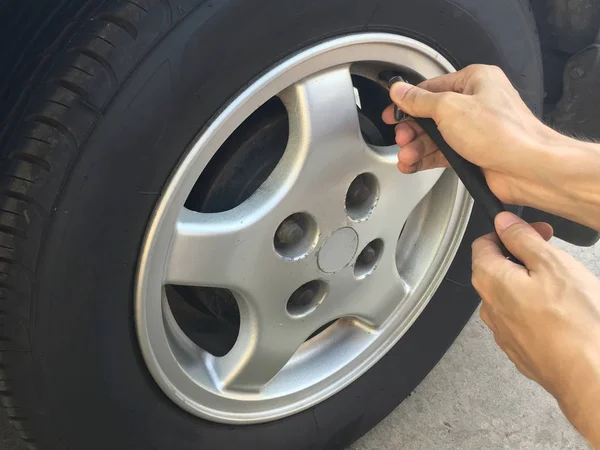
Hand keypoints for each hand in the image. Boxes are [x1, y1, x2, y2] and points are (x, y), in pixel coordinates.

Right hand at [381, 64, 559, 206]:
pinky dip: (426, 159)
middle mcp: (477, 102)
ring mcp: (476, 128)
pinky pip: (443, 153)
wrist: (527, 168)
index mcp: (476, 80)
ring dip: (417, 148)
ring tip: (406, 157)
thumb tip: (401, 91)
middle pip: (431, 114)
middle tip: (401, 138)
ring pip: (435, 136)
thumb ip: (420, 101)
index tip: (393, 112)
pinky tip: (413, 164)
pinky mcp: (474, 152)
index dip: (408, 101)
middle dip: (412, 129)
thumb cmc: (503, 134)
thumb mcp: (450, 109)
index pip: (431, 87)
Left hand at [473, 212, 599, 446]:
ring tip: (561, 285)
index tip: (534, 231)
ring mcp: (502, 331)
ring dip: (529, 283)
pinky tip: (560, 312)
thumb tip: (503, 222)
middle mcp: (489, 307)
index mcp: (490, 280)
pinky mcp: (519, 349)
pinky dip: (535, 309)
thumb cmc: (573, 321)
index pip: (482, 245)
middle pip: (495, 270)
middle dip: (520, 256)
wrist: (588, 374)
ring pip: (509, 296)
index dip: (508, 232)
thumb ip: (522, 239)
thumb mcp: (551, 264)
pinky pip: (521, 319)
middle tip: (551, 254)